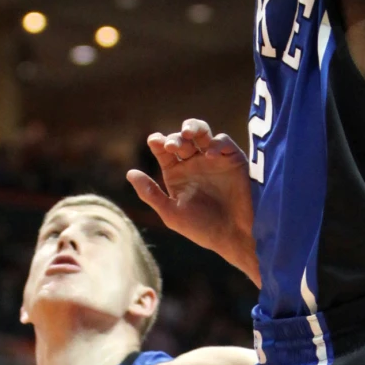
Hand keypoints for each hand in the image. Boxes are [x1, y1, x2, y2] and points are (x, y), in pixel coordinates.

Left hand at [128, 120, 256, 273]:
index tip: (154, 141)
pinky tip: (209, 154)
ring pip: (202, 133)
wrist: (235, 236)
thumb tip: (130, 173)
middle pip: (181, 139)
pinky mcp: (233, 159)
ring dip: (193, 128)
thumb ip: (151, 194)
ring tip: (187, 134)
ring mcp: (214, 160)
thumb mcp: (172, 213)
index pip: (164, 150)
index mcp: (177, 174)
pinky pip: (223, 142)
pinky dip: (216, 144)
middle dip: (175, 138)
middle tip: (172, 147)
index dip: (158, 142)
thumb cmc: (202, 229)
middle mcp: (194, 163)